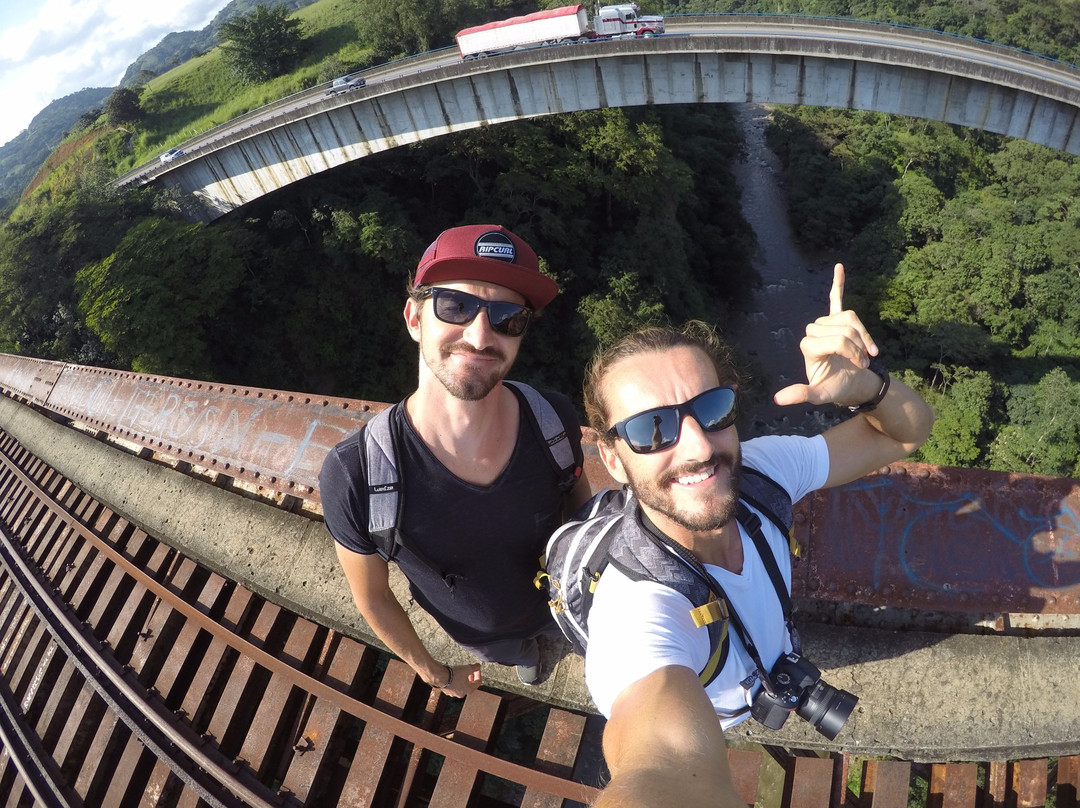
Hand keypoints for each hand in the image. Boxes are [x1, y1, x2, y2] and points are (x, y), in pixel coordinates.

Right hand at [437, 663, 482, 697]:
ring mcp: (454, 693)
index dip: (479, 674)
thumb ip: (476, 667)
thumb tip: (478, 666)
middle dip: (471, 677)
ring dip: (463, 679)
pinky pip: (454, 686)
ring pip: (461, 686)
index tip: (477, 668)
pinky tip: (454, 675)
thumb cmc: (455, 674)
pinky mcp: (447, 691)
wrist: (440, 676)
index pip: (478, 682)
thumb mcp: (468, 668)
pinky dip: (456, 681)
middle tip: (470, 671)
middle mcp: (462, 694)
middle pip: (470, 685)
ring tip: (461, 672)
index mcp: (469, 690)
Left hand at [773, 263, 878, 407]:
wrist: (852, 383)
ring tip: (867, 351)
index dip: (852, 350)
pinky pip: (835, 298)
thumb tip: (777, 400)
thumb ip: (801, 394)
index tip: (860, 365)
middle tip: (863, 361)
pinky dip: (838, 283)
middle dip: (858, 344)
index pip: (836, 338)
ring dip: (863, 334)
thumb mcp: (819, 395)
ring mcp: (825, 325)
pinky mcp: (837, 320)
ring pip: (850, 317)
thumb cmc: (836, 388)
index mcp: (808, 346)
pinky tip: (839, 267)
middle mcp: (813, 332)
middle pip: (844, 327)